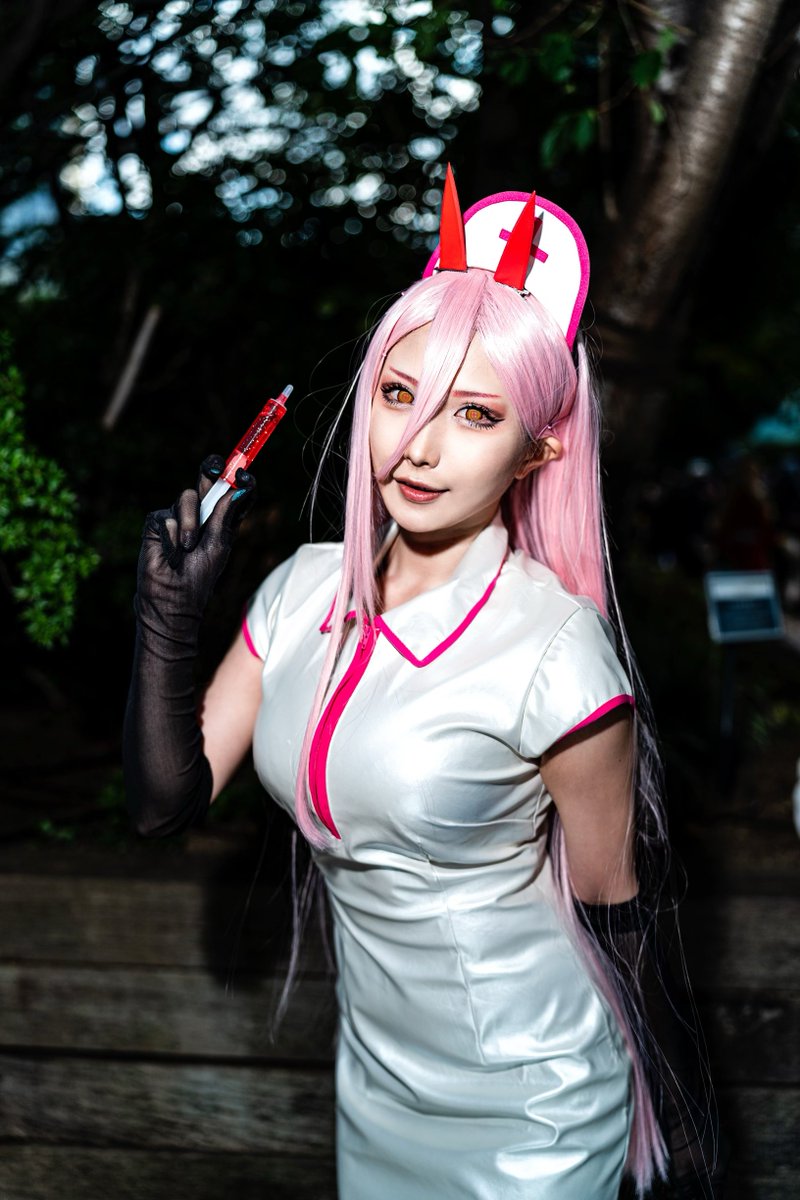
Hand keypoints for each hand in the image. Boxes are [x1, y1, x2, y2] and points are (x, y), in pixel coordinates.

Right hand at [136, 454, 256, 633]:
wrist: (173, 597)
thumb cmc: (200, 575)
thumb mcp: (219, 543)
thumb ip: (225, 514)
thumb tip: (239, 488)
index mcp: (221, 519)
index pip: (232, 492)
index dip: (239, 480)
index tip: (245, 474)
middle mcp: (201, 513)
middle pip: (207, 481)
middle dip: (212, 469)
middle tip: (218, 467)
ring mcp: (178, 516)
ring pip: (187, 496)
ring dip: (191, 522)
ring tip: (187, 547)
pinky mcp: (158, 523)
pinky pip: (168, 516)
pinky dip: (173, 535)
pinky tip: (171, 553)